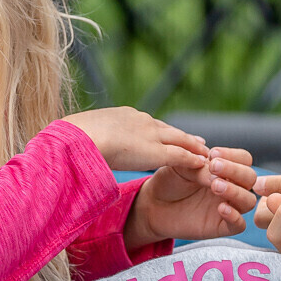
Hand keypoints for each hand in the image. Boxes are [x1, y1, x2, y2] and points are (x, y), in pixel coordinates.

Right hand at [64, 106, 208, 172]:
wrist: (80, 138)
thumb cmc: (74, 140)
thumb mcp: (86, 137)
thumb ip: (94, 141)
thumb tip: (83, 150)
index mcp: (124, 116)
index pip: (149, 124)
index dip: (163, 131)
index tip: (172, 134)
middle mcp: (141, 121)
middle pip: (169, 130)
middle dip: (185, 137)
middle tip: (200, 142)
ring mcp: (150, 134)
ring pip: (180, 140)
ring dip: (194, 148)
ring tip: (205, 153)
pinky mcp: (157, 151)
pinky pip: (181, 155)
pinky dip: (193, 160)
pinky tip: (202, 164)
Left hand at [126, 146, 257, 248]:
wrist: (154, 204)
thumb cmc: (170, 182)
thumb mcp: (182, 167)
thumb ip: (199, 167)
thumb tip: (215, 173)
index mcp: (225, 169)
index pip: (243, 159)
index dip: (233, 156)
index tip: (213, 154)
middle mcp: (231, 186)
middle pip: (250, 178)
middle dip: (235, 171)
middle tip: (213, 168)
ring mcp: (229, 206)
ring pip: (248, 200)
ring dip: (235, 191)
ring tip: (215, 186)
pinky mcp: (221, 226)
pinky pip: (239, 224)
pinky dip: (234, 216)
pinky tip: (221, 208)